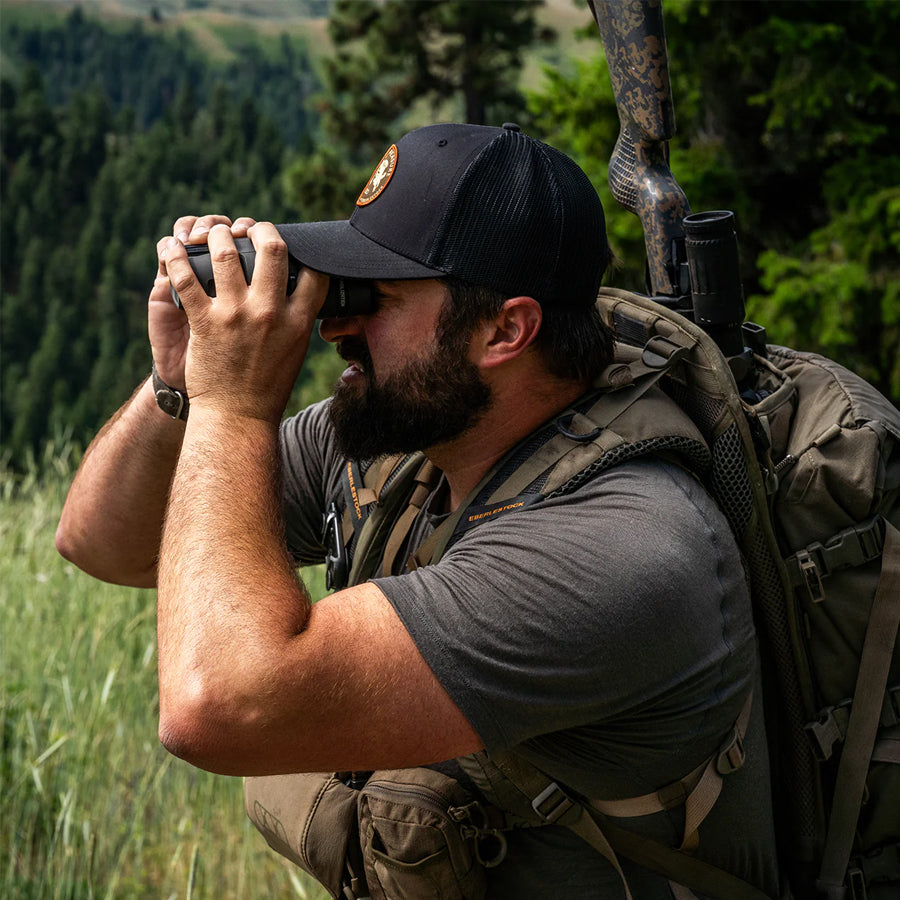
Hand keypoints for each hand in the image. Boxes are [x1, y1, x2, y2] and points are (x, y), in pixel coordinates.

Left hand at [164, 222, 327, 423]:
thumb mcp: (294, 351)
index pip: (313, 272)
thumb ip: (297, 319)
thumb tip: (300, 291)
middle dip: (259, 229)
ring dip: (216, 234)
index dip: (303, 252)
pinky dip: (176, 257)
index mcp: (298, 321)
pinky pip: (186, 279)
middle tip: (249, 228)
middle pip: (272, 249)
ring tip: (211, 232)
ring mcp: (236, 316)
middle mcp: (270, 313)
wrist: (237, 416)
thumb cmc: (266, 386)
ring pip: (225, 253)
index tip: (288, 246)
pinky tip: (172, 248)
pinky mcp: (205, 323)